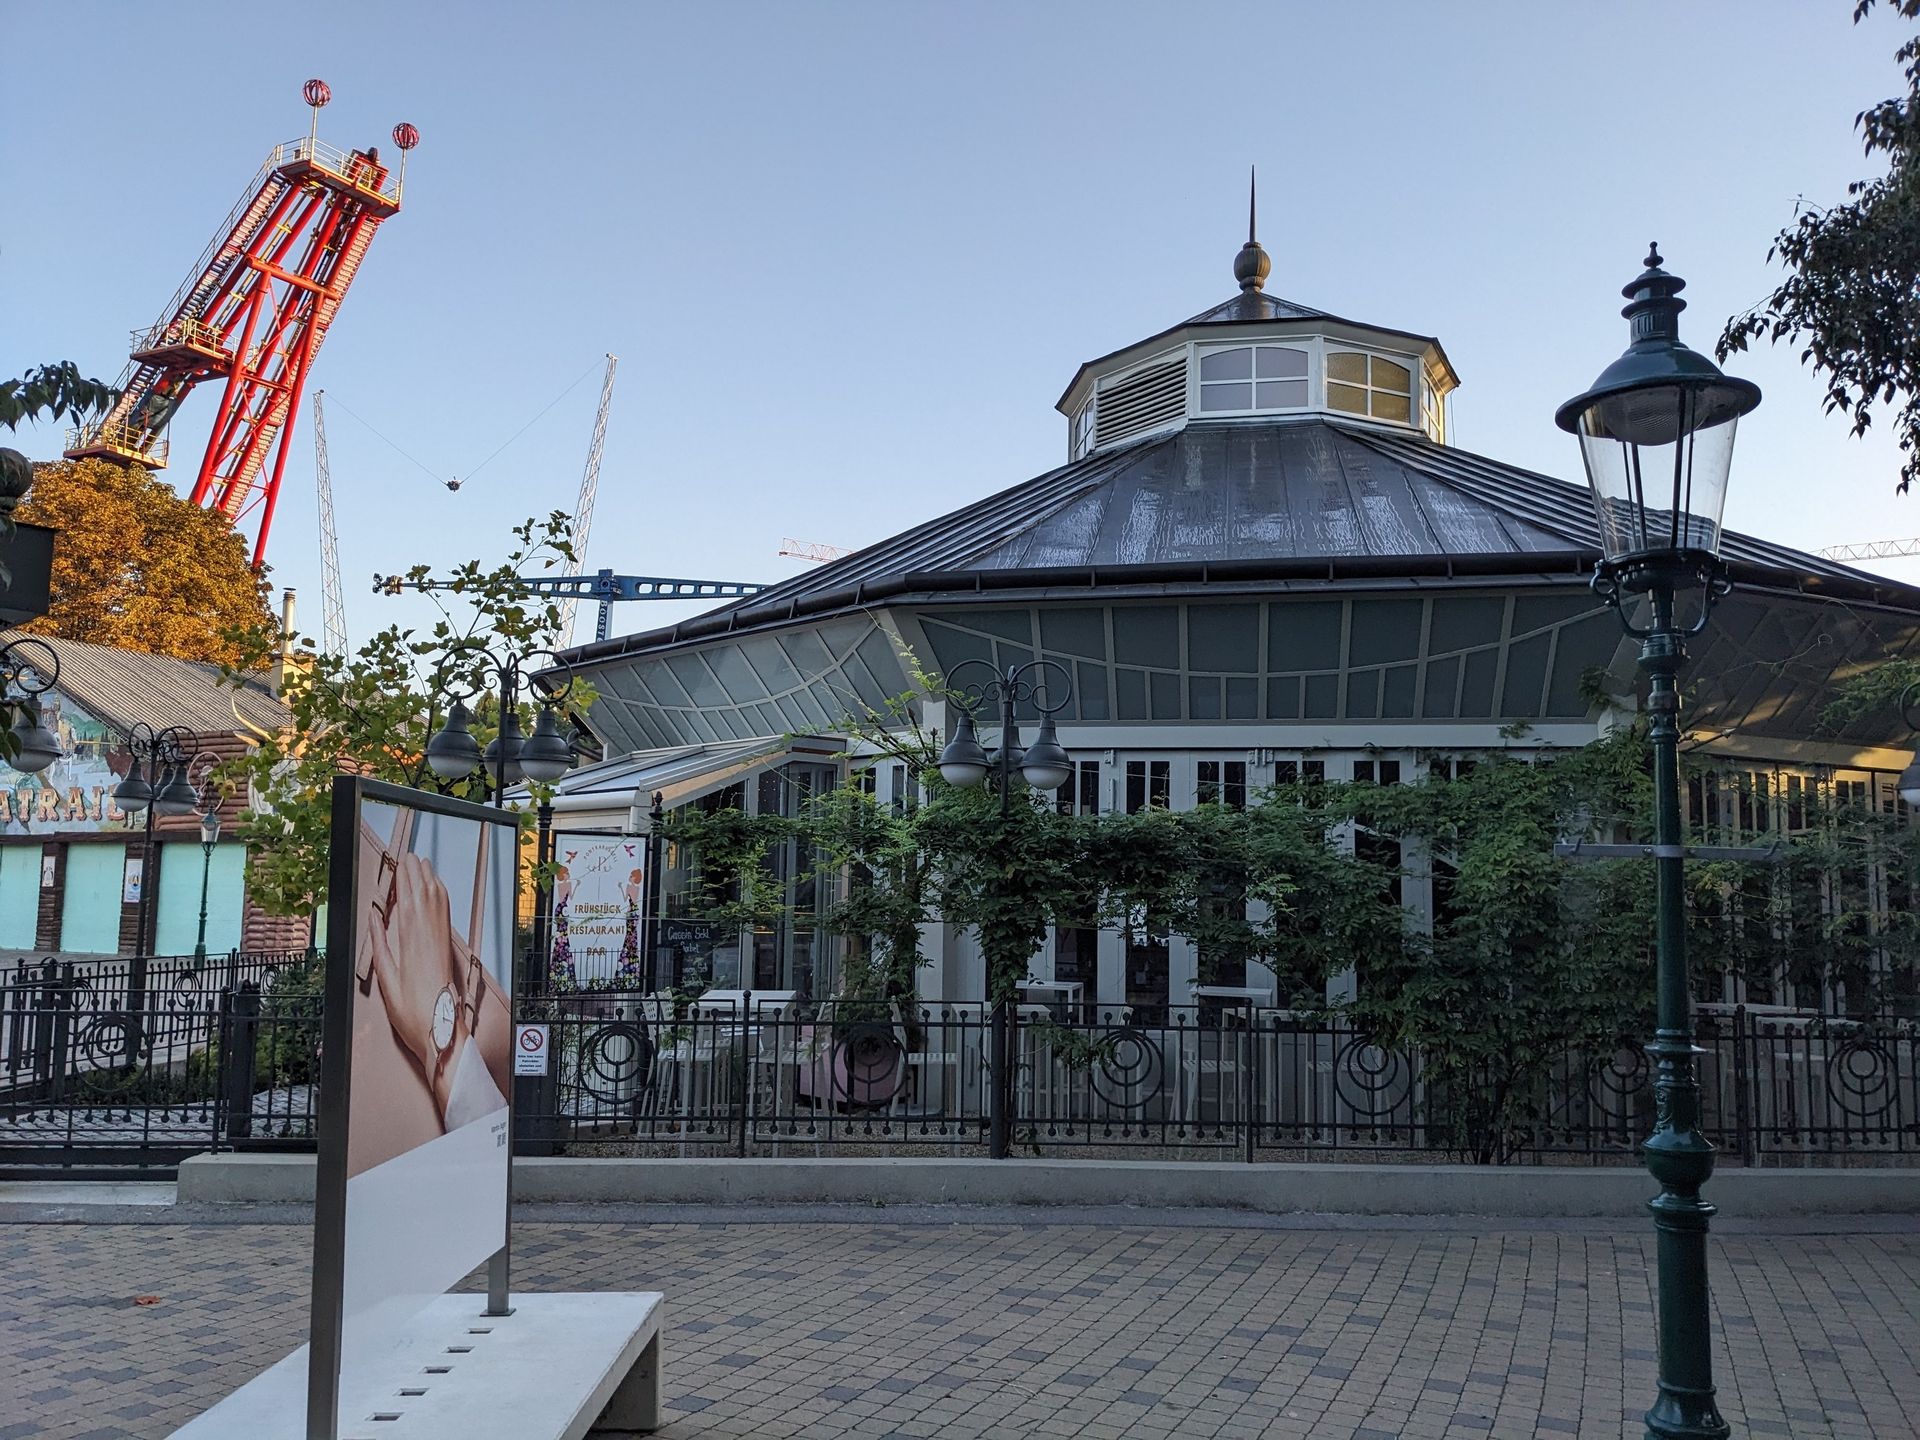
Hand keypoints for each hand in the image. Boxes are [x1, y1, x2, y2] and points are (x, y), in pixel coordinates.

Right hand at [368, 853, 458, 1074]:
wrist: (441, 1026)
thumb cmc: (411, 1008)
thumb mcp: (385, 977)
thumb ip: (379, 943)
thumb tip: (374, 917)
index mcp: (412, 936)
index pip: (410, 895)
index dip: (405, 875)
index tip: (400, 860)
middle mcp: (430, 931)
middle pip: (425, 891)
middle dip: (417, 871)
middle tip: (408, 855)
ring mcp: (441, 936)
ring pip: (438, 898)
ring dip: (429, 878)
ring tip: (421, 864)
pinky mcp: (447, 943)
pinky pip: (445, 910)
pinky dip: (439, 894)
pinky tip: (435, 889)